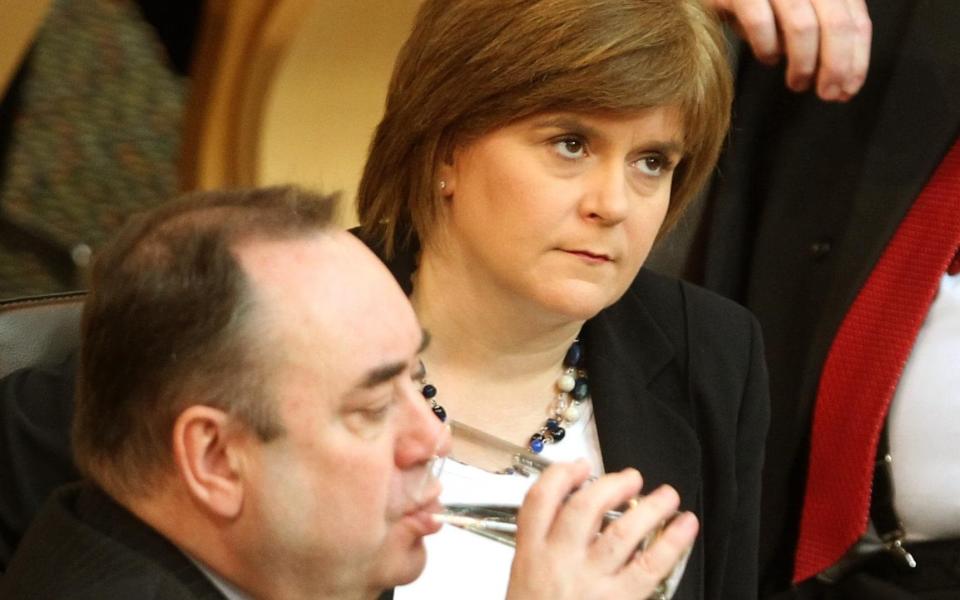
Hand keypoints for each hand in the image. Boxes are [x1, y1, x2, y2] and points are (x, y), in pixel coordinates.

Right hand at [506, 461, 697, 599]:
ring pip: (622, 531)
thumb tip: (578, 512)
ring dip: (649, 507)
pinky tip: (684, 525)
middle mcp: (559, 562)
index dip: (562, 475)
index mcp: (530, 556)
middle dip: (612, 484)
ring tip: (666, 496)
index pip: (540, 500)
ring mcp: (589, 581)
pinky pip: (650, 564)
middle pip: (585, 506)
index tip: (581, 468)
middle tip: (631, 478)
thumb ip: (544, 548)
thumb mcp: (524, 581)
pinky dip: (671, 541)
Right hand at [705, 0, 871, 100]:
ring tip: (797, 83)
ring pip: (803, 27)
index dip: (856, 59)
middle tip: (828, 94)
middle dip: (836, 67)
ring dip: (804, 64)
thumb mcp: (794, 10)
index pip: (856, 20)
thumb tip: (834, 75)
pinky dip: (767, 47)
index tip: (848, 89)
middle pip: (837, 24)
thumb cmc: (753, 1)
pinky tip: (768, 58)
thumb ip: (818, 31)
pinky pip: (760, 23)